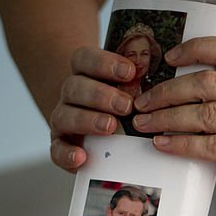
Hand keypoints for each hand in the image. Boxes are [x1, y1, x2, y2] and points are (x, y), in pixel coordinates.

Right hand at [49, 47, 138, 171]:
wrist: (95, 132)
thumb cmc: (118, 107)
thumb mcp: (127, 90)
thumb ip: (136, 84)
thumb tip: (158, 79)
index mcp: (84, 74)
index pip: (84, 59)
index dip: (104, 62)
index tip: (130, 71)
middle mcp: (70, 95)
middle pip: (75, 87)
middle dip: (101, 95)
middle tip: (126, 106)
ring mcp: (63, 119)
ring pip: (65, 115)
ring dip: (88, 120)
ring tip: (110, 127)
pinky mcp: (60, 145)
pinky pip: (57, 149)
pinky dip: (67, 153)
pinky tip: (81, 156)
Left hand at [130, 37, 215, 215]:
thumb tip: (184, 106)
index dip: (196, 48)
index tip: (168, 56)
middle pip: (208, 83)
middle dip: (167, 91)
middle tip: (141, 101)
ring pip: (208, 115)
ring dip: (168, 118)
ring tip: (143, 123)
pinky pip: (215, 148)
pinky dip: (184, 145)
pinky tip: (164, 145)